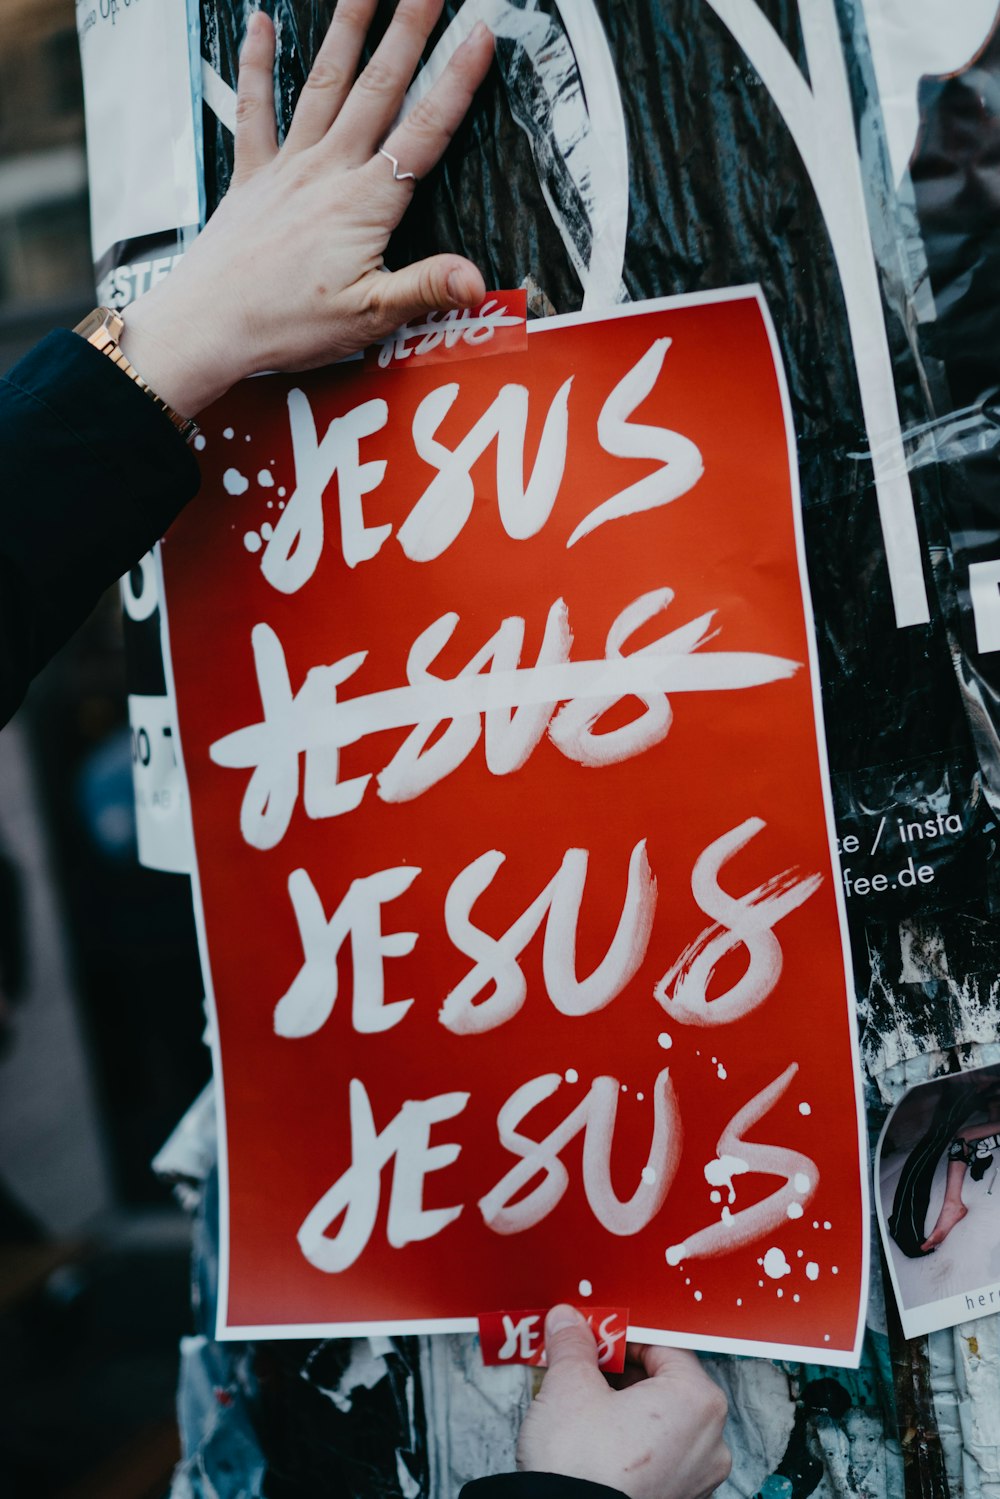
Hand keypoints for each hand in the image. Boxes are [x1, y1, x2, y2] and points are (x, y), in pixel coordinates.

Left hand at [120, 0, 493, 416]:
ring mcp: (288, 168)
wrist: (208, 326)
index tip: (478, 35)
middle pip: (379, 88)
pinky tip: (260, 23)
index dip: (456, 82)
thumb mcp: (369, 318)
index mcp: (364, 205)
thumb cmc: (283, 325)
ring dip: (348, 30)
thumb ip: (425, 289)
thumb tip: (475, 280)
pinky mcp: (253, 176)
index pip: (423, 133)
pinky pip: (255, 108)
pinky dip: (257, 63)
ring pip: (326, 83)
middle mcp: (327, 172)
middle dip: (409, 31)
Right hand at [516, 1306, 731, 1498]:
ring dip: (629, 1406)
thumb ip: (573, 1345)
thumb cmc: (582, 1466)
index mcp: (698, 1401)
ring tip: (588, 1404)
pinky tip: (600, 1441)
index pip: (664, 1346)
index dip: (623, 1335)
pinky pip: (662, 1455)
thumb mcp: (570, 1386)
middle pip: (667, 1383)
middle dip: (624, 1371)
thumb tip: (568, 1322)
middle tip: (587, 1366)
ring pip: (664, 1421)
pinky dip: (635, 1442)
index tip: (596, 1336)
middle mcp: (710, 1441)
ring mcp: (698, 1478)